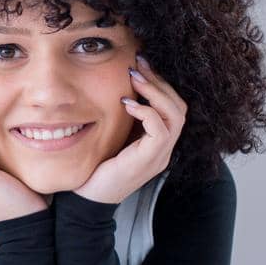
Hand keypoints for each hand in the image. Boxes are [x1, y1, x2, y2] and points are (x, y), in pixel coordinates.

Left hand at [74, 56, 186, 204]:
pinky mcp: (150, 161)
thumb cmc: (94, 167)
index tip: (140, 64)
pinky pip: (160, 131)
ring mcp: (159, 155)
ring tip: (135, 78)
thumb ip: (121, 117)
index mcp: (157, 142)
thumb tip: (118, 87)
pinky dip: (147, 113)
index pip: (173, 106)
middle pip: (180, 107)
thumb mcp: (111, 136)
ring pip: (176, 115)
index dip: (160, 83)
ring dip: (156, 92)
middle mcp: (164, 148)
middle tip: (139, 64)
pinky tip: (127, 104)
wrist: (86, 200)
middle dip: (160, 82)